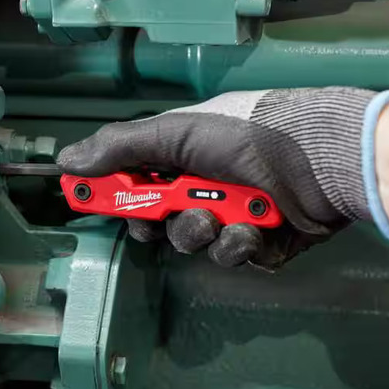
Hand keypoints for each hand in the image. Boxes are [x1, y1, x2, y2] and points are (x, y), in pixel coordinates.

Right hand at [57, 88, 378, 268]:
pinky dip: (238, 244)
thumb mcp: (178, 132)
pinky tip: (252, 228)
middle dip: (159, 221)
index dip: (113, 195)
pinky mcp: (262, 242)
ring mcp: (234, 214)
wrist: (319, 157)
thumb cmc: (250, 134)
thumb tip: (68, 160)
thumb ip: (122, 147)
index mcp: (184, 156)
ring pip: (194, 242)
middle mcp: (206, 185)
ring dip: (200, 231)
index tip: (89, 203)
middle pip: (160, 220)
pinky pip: (233, 256)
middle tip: (159, 216)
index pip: (136, 181)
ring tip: (218, 216)